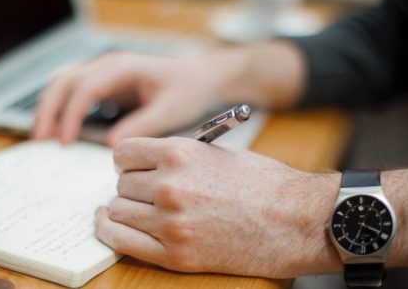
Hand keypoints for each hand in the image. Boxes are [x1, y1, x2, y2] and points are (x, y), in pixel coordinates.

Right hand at [32, 50, 247, 145]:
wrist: (201, 77)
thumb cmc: (188, 91)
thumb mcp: (170, 111)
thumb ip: (142, 126)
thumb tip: (113, 146)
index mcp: (124, 67)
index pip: (86, 87)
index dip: (71, 114)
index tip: (64, 140)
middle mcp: (110, 65)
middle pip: (66, 80)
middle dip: (48, 108)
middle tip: (40, 138)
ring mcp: (106, 72)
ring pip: (65, 82)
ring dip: (50, 106)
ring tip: (41, 135)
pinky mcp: (106, 83)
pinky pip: (75, 91)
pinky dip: (62, 107)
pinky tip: (58, 128)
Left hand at [95, 137, 341, 277]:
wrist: (296, 220)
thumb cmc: (262, 183)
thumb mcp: (216, 152)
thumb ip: (175, 154)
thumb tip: (144, 161)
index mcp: (179, 154)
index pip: (122, 153)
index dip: (127, 160)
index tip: (132, 167)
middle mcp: (169, 186)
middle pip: (120, 183)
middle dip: (131, 185)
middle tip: (146, 190)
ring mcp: (171, 223)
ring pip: (117, 210)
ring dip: (125, 209)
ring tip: (141, 209)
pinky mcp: (176, 255)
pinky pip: (122, 241)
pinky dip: (112, 232)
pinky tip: (112, 224)